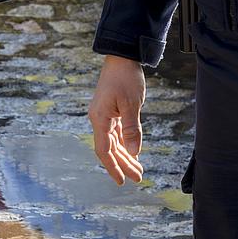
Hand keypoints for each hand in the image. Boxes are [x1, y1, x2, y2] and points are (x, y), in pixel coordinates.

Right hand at [87, 55, 146, 184]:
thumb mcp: (132, 104)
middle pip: (109, 149)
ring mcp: (105, 115)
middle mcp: (99, 119)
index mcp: (100, 118)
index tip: (122, 181)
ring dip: (125, 155)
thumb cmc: (126, 78)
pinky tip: (133, 152)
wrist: (122, 57)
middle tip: (138, 177)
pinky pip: (117, 133)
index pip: (104, 150)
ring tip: (138, 169)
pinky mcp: (111, 111)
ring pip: (114, 142)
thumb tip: (134, 153)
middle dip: (123, 164)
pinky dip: (125, 143)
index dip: (113, 167)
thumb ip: (132, 129)